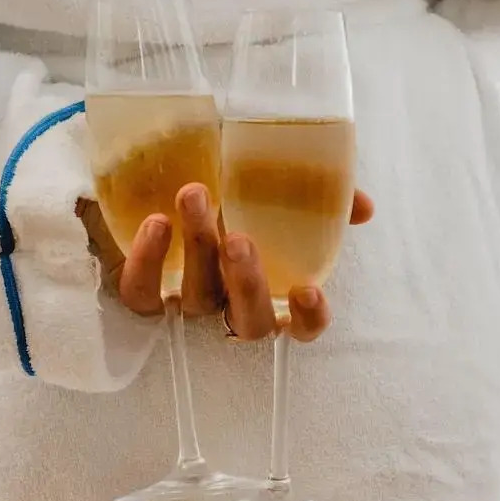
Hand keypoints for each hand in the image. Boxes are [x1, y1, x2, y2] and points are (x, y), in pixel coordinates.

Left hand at [78, 186, 373, 341]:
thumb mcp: (265, 179)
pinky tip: (157, 223)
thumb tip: (364, 206)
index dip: (308, 320)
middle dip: (248, 284)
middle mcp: (229, 301)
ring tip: (195, 194)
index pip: (299, 326)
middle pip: (250, 322)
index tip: (309, 290)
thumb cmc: (215, 181)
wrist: (135, 174)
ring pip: (198, 301)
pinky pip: (144, 294)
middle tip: (240, 240)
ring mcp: (184, 300)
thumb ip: (318, 193)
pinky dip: (151, 261)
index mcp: (266, 282)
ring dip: (199, 248)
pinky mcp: (139, 291)